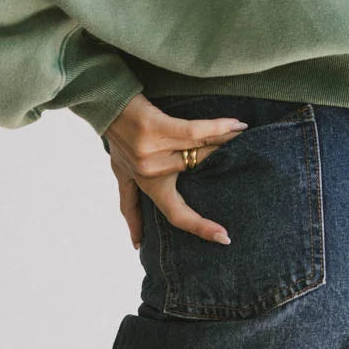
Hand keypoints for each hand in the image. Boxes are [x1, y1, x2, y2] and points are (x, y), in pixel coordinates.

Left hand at [101, 92, 249, 248]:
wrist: (105, 103)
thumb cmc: (116, 137)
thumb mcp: (120, 173)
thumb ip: (130, 202)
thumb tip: (137, 244)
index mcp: (144, 185)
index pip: (175, 214)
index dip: (200, 227)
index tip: (224, 239)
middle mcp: (149, 173)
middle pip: (198, 170)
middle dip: (220, 160)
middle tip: (242, 155)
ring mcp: (152, 152)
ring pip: (201, 149)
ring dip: (225, 141)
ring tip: (243, 136)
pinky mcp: (157, 129)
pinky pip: (195, 131)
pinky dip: (218, 128)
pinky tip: (237, 126)